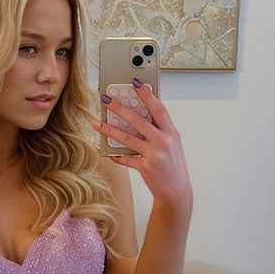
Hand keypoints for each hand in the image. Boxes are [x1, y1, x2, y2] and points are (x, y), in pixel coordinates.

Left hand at [90, 80, 192, 209]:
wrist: (176, 191)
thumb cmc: (173, 165)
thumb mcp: (172, 143)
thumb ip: (160, 129)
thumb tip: (142, 114)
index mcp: (171, 132)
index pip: (158, 108)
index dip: (147, 95)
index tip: (136, 82)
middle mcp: (163, 141)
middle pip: (138, 120)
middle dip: (121, 108)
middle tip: (107, 99)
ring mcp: (154, 154)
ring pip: (128, 138)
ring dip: (110, 130)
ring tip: (98, 123)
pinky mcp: (145, 167)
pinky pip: (126, 159)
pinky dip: (116, 155)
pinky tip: (108, 151)